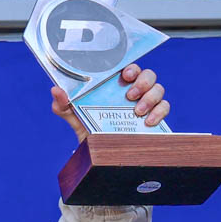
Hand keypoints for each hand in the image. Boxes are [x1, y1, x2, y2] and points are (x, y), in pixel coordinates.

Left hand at [49, 64, 169, 137]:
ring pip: (158, 89)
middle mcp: (133, 90)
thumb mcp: (73, 116)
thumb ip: (63, 104)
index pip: (128, 67)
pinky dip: (159, 112)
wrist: (99, 155)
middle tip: (130, 95)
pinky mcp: (155, 116)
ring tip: (137, 112)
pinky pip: (165, 107)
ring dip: (150, 98)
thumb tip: (55, 90)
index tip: (126, 75)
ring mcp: (146, 102)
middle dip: (143, 82)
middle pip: (148, 75)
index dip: (131, 67)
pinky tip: (149, 122)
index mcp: (115, 84)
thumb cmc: (88, 128)